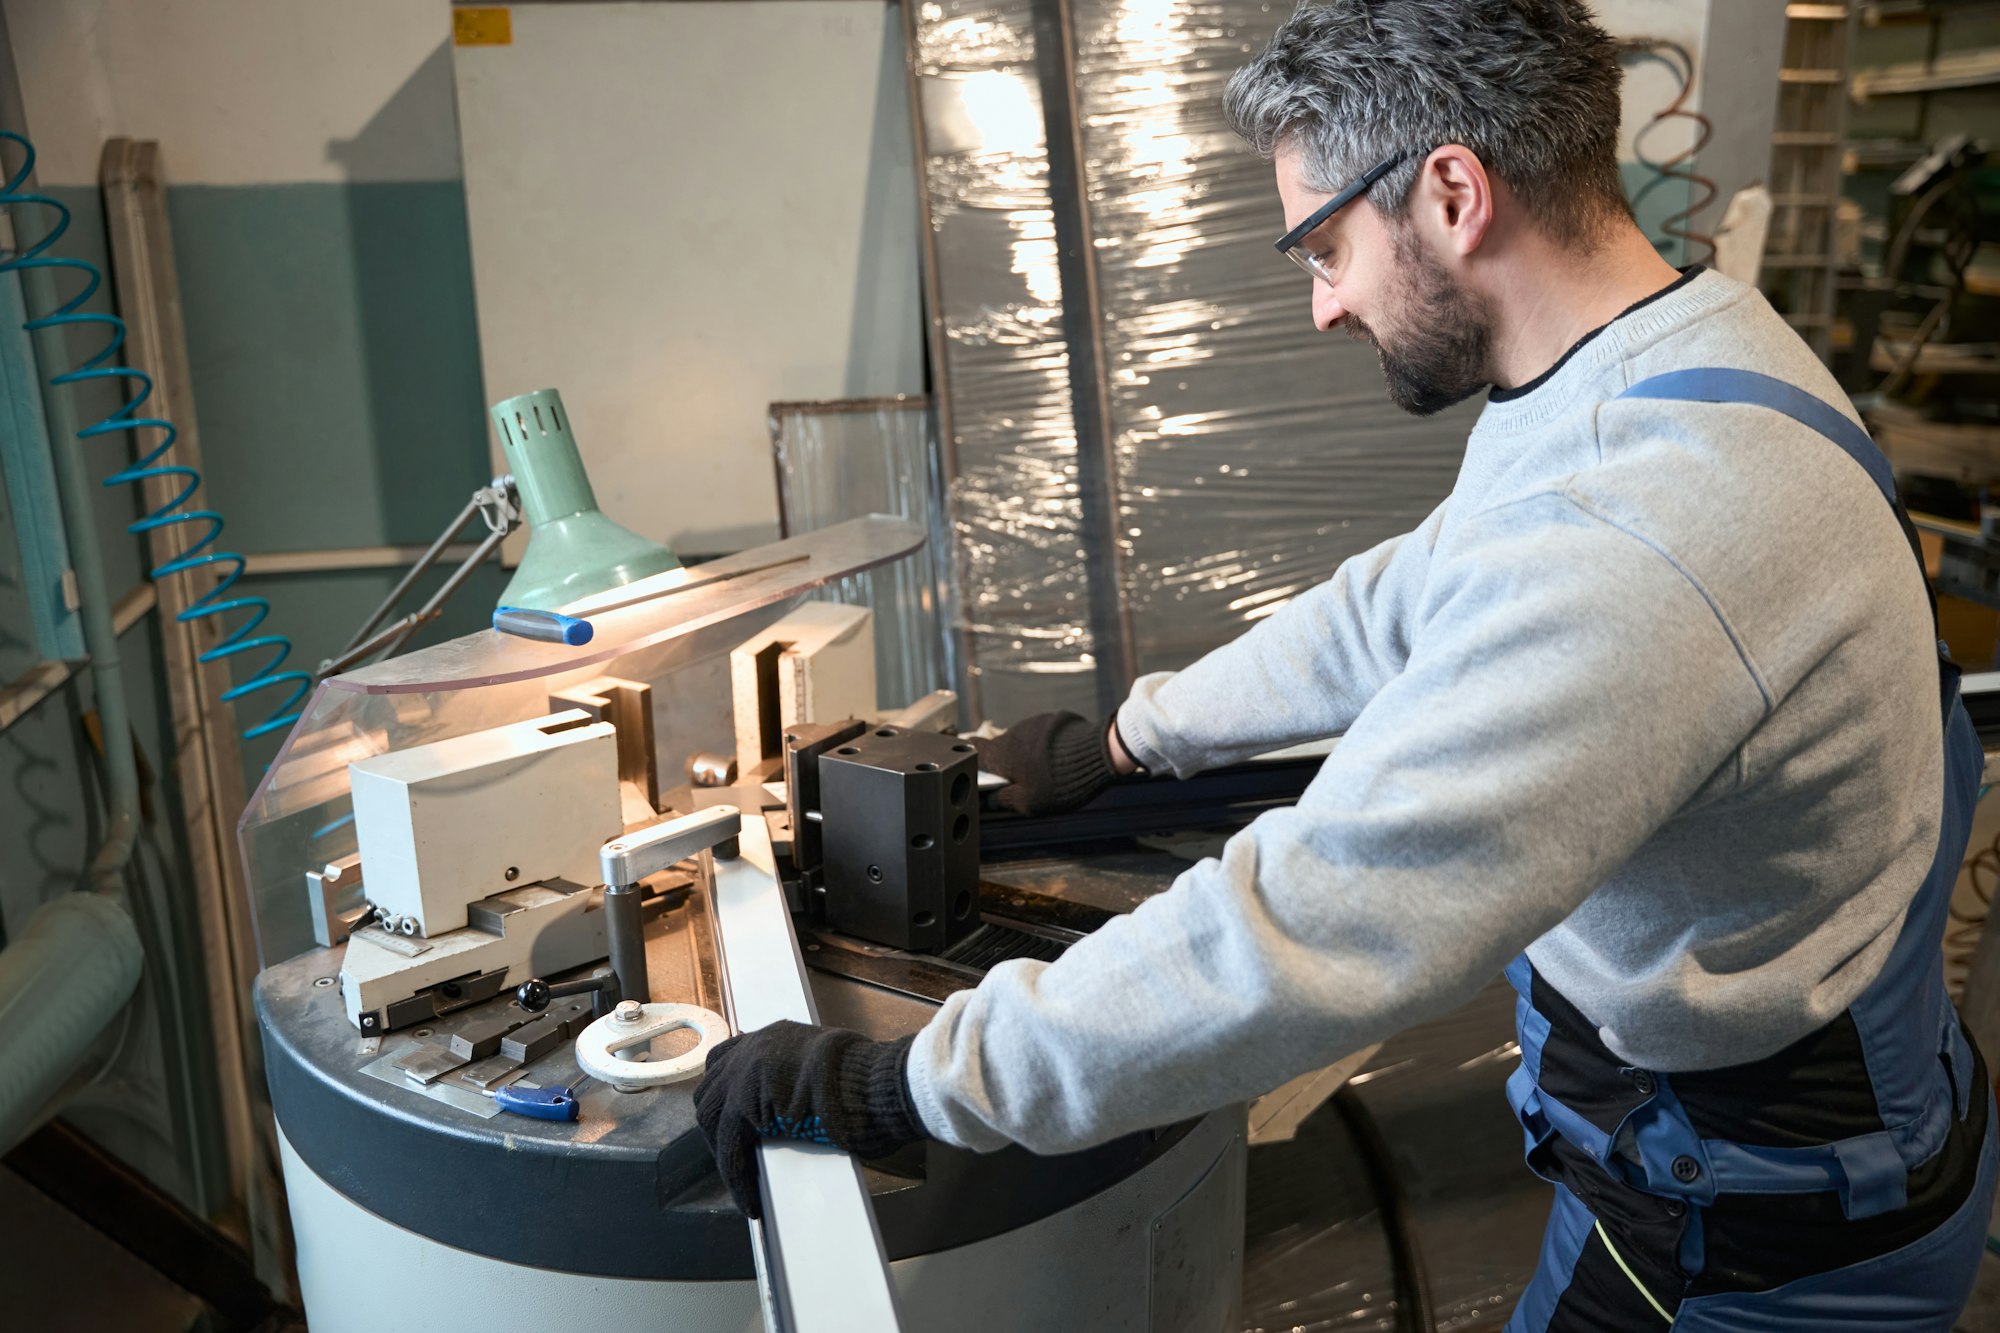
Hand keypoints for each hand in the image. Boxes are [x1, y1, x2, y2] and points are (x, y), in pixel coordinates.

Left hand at [693, 1020, 926, 1217]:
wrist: (875, 1084)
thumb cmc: (869, 1082)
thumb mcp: (828, 1067)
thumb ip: (801, 1077)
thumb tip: (799, 1105)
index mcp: (775, 1036)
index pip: (730, 1059)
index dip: (728, 1092)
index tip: (734, 1119)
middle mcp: (753, 1047)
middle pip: (712, 1087)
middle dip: (719, 1125)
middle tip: (736, 1156)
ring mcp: (745, 1073)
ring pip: (714, 1119)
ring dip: (726, 1153)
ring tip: (744, 1182)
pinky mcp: (745, 1105)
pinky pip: (730, 1148)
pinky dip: (737, 1178)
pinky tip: (751, 1201)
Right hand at [969, 711, 1128, 815]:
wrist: (1098, 753)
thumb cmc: (1059, 782)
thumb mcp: (1027, 803)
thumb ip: (1002, 800)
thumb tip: (986, 800)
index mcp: (1001, 752)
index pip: (973, 747)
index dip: (970, 756)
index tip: (972, 765)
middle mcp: (1013, 733)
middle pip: (1000, 747)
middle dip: (1005, 764)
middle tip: (1017, 784)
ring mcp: (1034, 724)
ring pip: (1022, 742)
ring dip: (1027, 757)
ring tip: (1044, 776)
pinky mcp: (1053, 721)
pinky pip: (1041, 737)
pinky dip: (1044, 749)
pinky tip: (1058, 764)